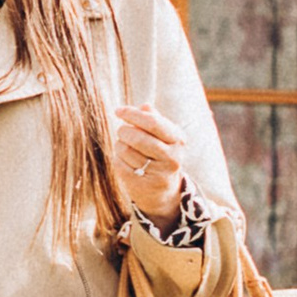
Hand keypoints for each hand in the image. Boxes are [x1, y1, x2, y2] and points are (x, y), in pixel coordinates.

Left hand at [113, 102, 186, 228]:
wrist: (162, 190)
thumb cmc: (159, 154)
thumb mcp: (162, 136)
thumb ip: (153, 119)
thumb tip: (144, 106)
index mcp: (178, 140)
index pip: (152, 122)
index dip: (132, 114)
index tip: (118, 111)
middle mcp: (172, 157)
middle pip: (137, 137)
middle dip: (124, 131)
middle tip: (122, 131)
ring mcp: (159, 173)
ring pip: (126, 150)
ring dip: (119, 145)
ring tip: (125, 146)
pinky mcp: (143, 184)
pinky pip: (120, 164)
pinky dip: (118, 159)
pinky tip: (126, 161)